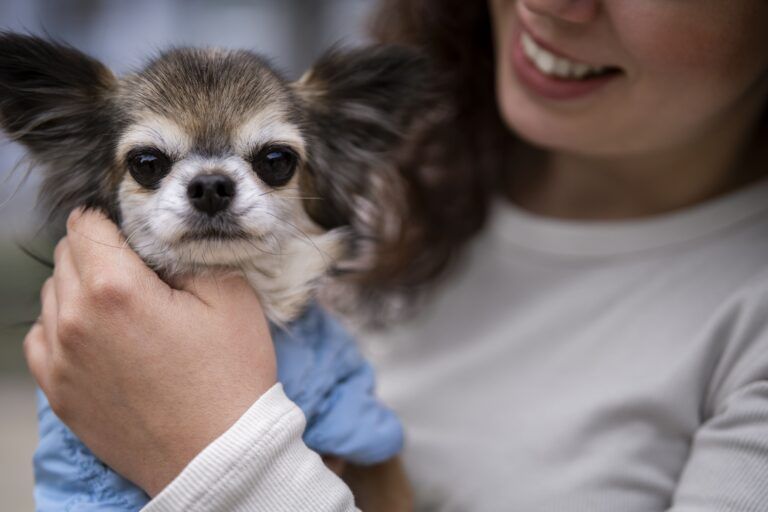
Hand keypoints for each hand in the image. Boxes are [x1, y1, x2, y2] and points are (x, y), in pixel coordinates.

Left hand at [24, 209, 276, 495]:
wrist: (218, 453)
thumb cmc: (229, 377)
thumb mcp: (230, 296)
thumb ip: (187, 252)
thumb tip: (157, 238)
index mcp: (116, 288)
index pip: (86, 225)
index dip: (114, 222)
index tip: (135, 236)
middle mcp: (75, 320)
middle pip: (66, 256)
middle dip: (98, 253)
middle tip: (140, 273)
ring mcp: (60, 360)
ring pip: (52, 295)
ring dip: (81, 289)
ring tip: (125, 310)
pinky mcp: (60, 392)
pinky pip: (42, 338)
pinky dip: (64, 328)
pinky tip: (100, 337)